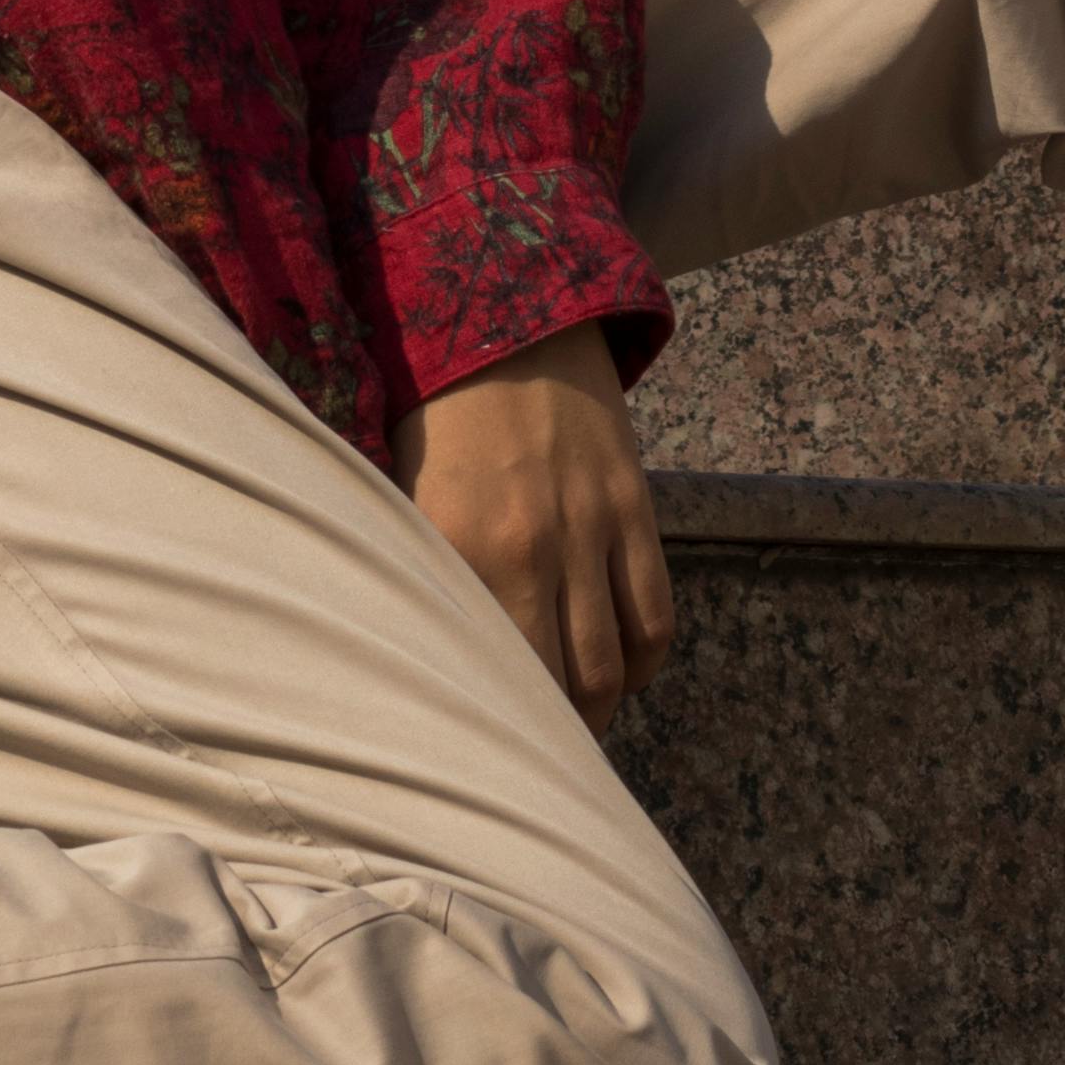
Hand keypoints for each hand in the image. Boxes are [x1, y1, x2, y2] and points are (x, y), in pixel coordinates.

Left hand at [391, 320, 674, 727]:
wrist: (509, 307)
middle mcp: (526, 546)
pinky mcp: (635, 508)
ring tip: (577, 724)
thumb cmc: (439, 408)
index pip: (479, 673)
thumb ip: (425, 573)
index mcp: (454, 544)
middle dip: (549, 738)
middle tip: (535, 756)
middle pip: (555, 687)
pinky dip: (642, 661)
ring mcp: (589, 528)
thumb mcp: (409, 491)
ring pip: (609, 667)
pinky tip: (621, 670)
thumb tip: (431, 661)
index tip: (483, 756)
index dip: (488, 729)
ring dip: (597, 711)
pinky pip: (654, 617)